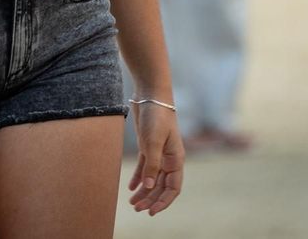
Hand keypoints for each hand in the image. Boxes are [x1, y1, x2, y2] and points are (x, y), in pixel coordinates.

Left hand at [128, 96, 184, 215]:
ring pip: (153, 179)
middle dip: (151, 199)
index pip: (173, 187)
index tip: (152, 211)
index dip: (164, 201)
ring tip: (132, 203)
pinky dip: (139, 178)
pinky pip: (145, 168)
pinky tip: (131, 188)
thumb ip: (152, 164)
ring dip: (144, 191)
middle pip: (161, 186)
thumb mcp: (153, 141)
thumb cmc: (157, 116)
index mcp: (176, 159)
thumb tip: (149, 186)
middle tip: (137, 209)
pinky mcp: (147, 146)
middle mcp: (169, 159)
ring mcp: (158, 153)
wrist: (150, 95)